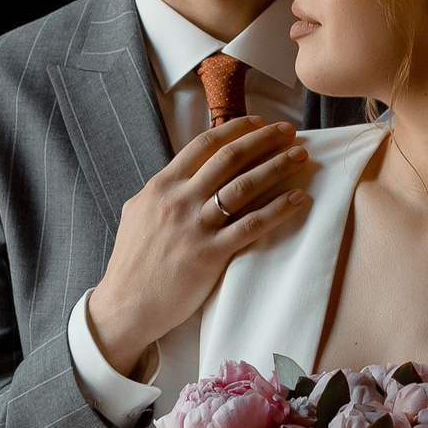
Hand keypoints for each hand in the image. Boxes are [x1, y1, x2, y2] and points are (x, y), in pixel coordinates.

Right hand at [85, 119, 311, 374]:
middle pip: (230, 158)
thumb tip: (182, 175)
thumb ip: (161, 191)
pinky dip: (279, 209)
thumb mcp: (138, 213)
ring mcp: (195, 226)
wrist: (126, 305)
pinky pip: (252, 226)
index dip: (236, 129)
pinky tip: (298, 198)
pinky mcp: (210, 254)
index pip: (204, 144)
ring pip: (245, 186)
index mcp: (161, 186)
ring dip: (277, 166)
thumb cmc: (132, 263)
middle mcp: (179, 200)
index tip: (260, 122)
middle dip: (265, 140)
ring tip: (301, 156)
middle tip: (290, 132)